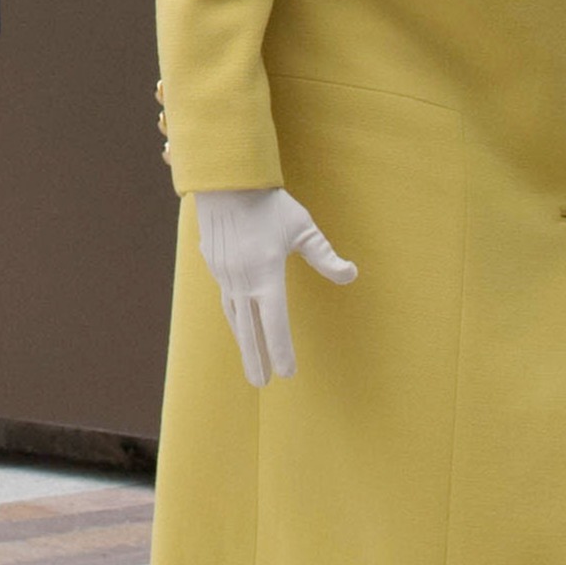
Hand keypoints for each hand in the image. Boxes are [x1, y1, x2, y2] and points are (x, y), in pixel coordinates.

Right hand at [194, 187, 356, 386]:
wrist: (226, 181)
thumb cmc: (269, 203)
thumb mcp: (303, 227)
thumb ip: (325, 256)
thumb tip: (351, 274)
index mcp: (266, 275)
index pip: (274, 323)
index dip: (281, 351)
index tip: (286, 374)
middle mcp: (242, 280)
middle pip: (250, 330)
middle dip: (256, 359)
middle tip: (261, 383)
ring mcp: (225, 274)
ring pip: (234, 316)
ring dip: (243, 341)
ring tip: (249, 361)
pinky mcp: (215, 264)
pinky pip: (226, 297)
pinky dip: (234, 317)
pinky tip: (239, 322)